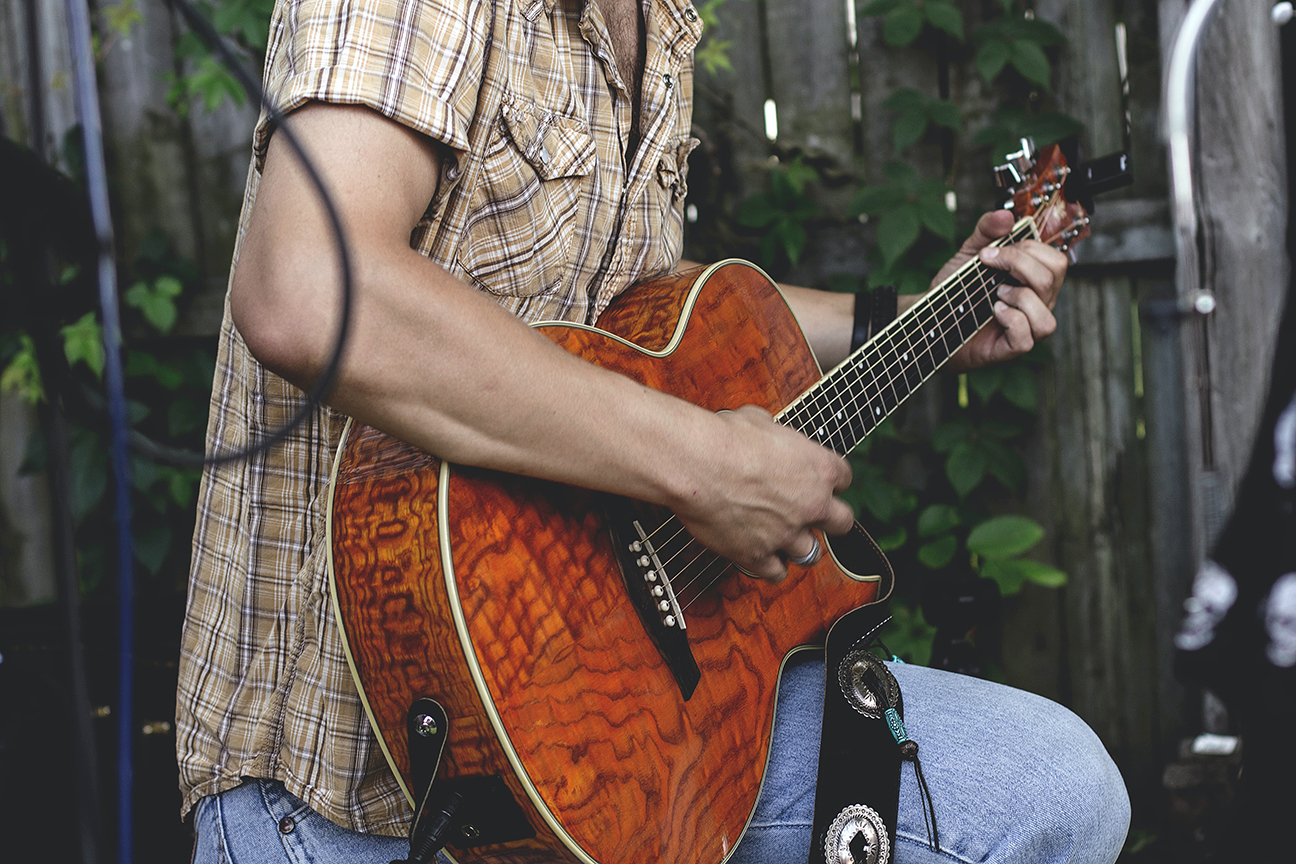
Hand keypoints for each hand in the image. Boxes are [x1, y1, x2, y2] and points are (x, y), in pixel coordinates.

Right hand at [672, 406, 854, 582]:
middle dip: (829, 519)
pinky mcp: (758, 555)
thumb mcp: (760, 421)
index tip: (816, 481)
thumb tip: (766, 433)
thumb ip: (775, 436)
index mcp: (819, 468)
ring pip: (811, 553)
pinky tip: (761, 555)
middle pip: (842, 522)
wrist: (697, 464)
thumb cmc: (725, 438)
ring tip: (783, 538)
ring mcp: (787, 534)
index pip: (844, 478)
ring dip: (799, 546)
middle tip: (811, 514)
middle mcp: (811, 504)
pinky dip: (770, 567)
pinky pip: (776, 573)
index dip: (829, 480)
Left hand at [932, 210, 1067, 370]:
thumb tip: (1005, 214)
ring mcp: (1027, 328)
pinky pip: (1028, 337)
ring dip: (1020, 297)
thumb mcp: (968, 254)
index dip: (1027, 249)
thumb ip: (986, 231)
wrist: (930, 318)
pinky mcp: (1011, 348)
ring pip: (1047, 314)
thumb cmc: (956, 291)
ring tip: (996, 295)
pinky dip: (1011, 320)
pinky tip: (994, 312)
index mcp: (1033, 281)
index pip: (1055, 260)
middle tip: (990, 267)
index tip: (989, 252)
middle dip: (1019, 264)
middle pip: (1053, 277)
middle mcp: (1037, 304)